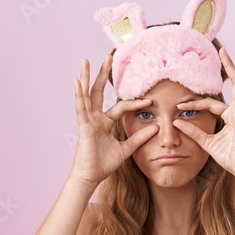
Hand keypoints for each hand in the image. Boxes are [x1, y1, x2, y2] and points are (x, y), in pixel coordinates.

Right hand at [69, 54, 159, 188]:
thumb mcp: (127, 149)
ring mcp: (88, 120)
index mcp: (106, 122)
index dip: (136, 103)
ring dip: (87, 77)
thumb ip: (139, 137)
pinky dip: (79, 95)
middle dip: (103, 75)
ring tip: (86, 61)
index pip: (122, 106)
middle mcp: (96, 118)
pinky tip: (77, 82)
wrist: (91, 177)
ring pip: (87, 95)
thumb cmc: (104, 164)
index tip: (150, 99)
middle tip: (108, 57)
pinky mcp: (83, 126)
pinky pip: (81, 108)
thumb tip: (156, 127)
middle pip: (99, 92)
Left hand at [170, 47, 234, 177]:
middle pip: (234, 84)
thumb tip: (176, 122)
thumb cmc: (229, 157)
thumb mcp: (206, 142)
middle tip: (224, 50)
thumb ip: (193, 131)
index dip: (194, 103)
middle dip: (229, 66)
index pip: (210, 103)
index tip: (179, 105)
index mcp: (229, 116)